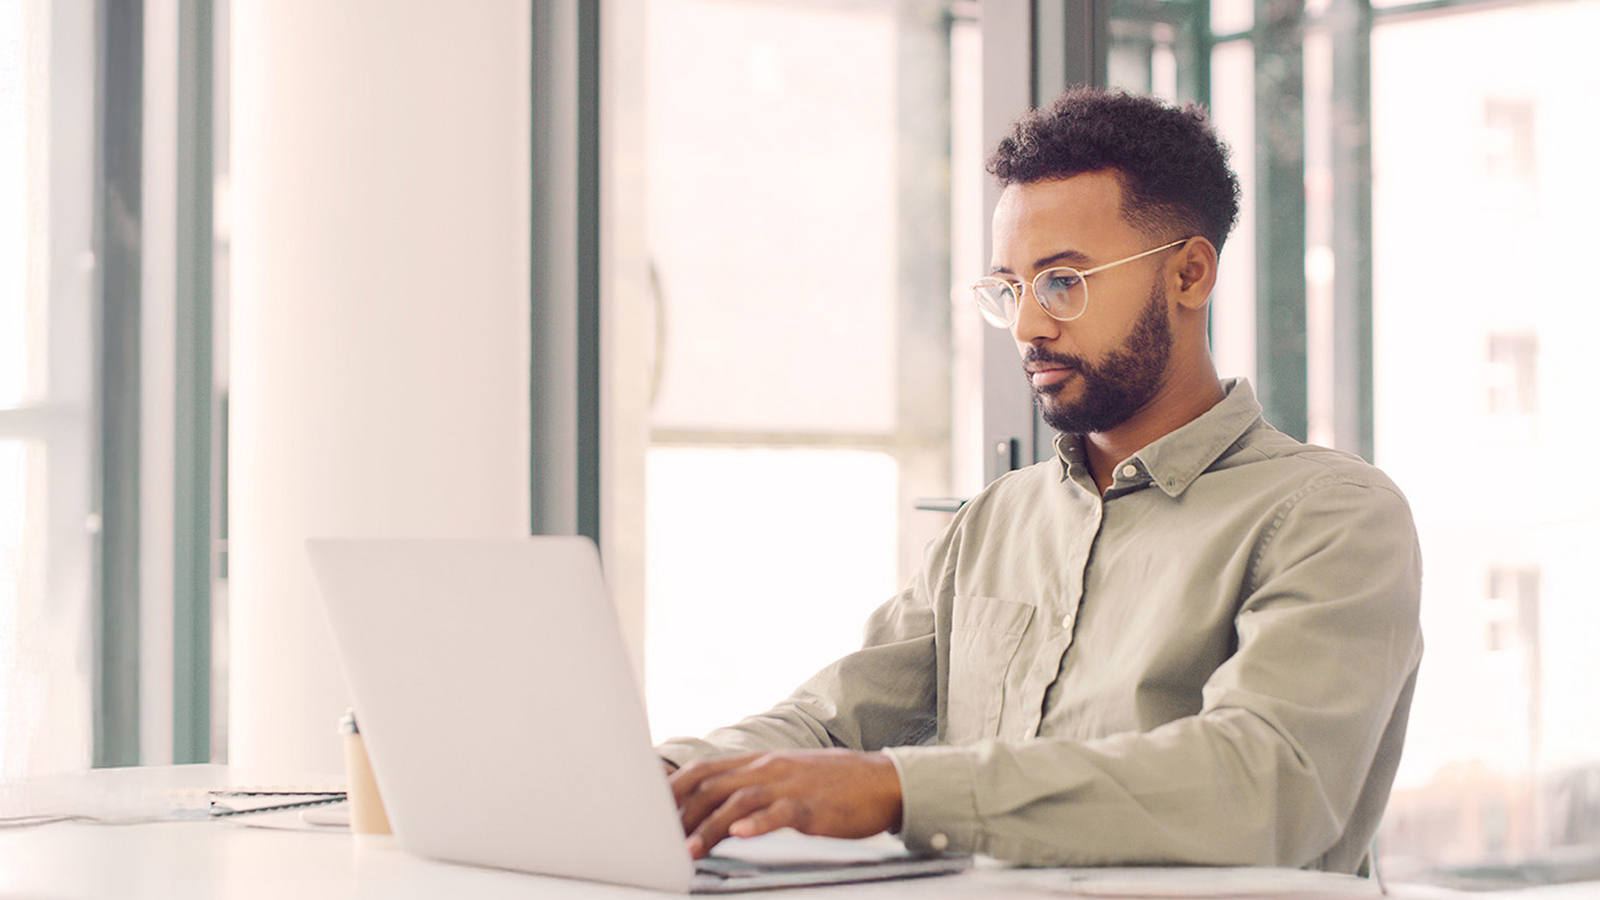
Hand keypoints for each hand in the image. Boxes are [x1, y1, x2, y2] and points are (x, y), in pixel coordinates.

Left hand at [669, 749, 902, 858]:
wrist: (882, 781)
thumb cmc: (832, 784)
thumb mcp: (785, 778)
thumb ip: (752, 788)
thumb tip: (716, 809)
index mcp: (759, 763)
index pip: (704, 771)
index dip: (673, 789)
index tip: (648, 811)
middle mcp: (768, 769)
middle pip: (712, 785)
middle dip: (680, 813)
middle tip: (657, 840)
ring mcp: (789, 786)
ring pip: (738, 801)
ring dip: (709, 826)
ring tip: (688, 849)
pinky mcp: (812, 806)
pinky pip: (781, 813)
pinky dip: (759, 823)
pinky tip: (743, 834)